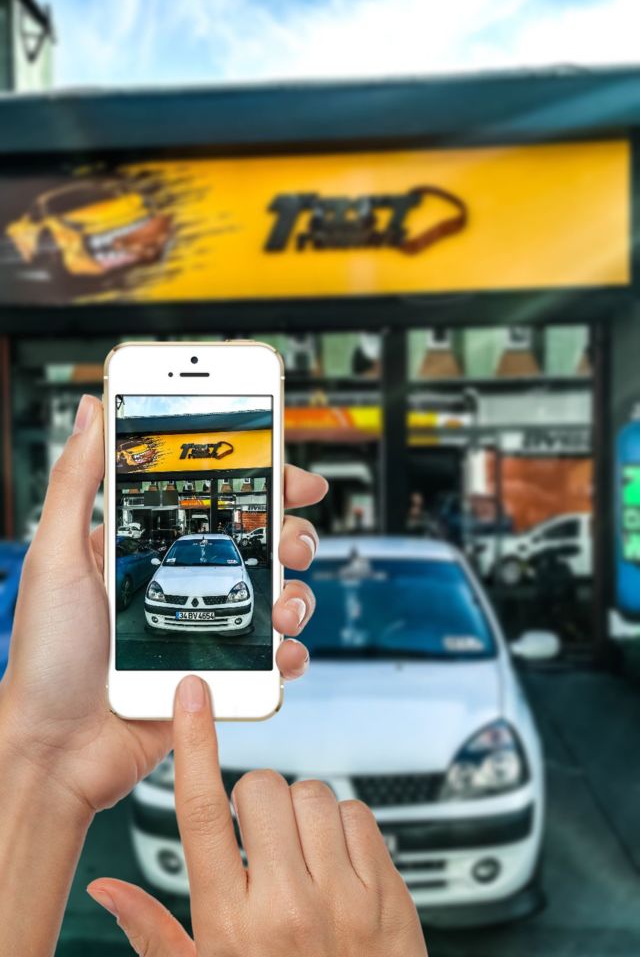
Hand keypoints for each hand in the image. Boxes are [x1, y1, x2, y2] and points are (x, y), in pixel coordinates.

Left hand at [0, 395, 326, 814]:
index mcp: (148, 547)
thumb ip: (76, 480)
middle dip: (290, 535)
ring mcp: (206, 628)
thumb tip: (92, 409)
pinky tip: (282, 651)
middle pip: (260, 543)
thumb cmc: (47, 657)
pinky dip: (291, 651)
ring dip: (297, 593)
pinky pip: (273, 656)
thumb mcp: (54, 555)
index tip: (289, 471)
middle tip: (291, 542)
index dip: (260, 481)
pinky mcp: (221, 673)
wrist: (57, 751)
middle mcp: (184, 582)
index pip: (214, 499)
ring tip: (281, 606)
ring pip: (277, 594)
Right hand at [88, 676, 427, 956]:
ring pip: (314, 794)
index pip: (201, 813)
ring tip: (299, 853)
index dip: (194, 744)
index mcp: (231, 925)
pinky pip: (359, 813)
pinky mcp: (388, 893)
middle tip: (258, 836)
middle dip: (255, 797)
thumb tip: (108, 890)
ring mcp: (344, 897)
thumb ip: (155, 933)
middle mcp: (287, 905)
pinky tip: (335, 861)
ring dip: (300, 810)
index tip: (192, 699)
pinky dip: (344, 824)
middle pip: (262, 788)